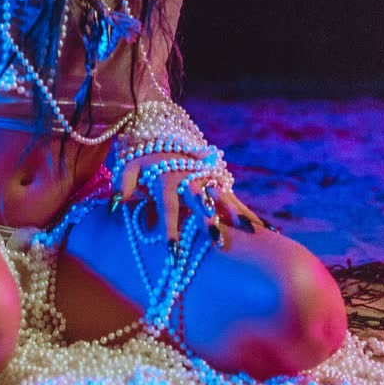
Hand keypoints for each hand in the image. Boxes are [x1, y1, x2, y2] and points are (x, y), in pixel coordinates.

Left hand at [113, 152, 271, 247]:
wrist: (164, 132)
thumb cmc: (143, 158)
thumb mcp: (127, 166)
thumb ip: (121, 185)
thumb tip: (114, 205)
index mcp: (166, 178)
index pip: (167, 208)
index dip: (169, 229)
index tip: (172, 251)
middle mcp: (189, 179)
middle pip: (200, 203)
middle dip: (208, 222)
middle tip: (218, 243)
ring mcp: (206, 179)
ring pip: (223, 200)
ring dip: (235, 217)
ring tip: (253, 234)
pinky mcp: (218, 181)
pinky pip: (235, 199)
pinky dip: (249, 214)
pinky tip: (269, 231)